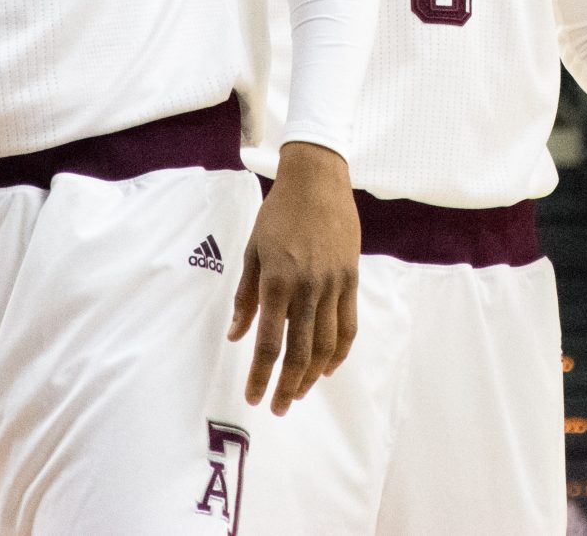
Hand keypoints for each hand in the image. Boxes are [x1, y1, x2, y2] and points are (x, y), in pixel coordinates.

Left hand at [230, 142, 361, 413]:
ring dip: (313, 375)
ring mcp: (333, 284)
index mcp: (277, 281)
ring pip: (327, 344)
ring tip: (299, 392)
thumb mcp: (253, 251)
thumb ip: (245, 296)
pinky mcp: (351, 279)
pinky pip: (349, 324)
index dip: (260, 375)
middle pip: (300, 351)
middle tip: (277, 407)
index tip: (253, 397)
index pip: (268, 341)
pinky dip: (340, 351)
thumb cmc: (278, 213)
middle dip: (287, 385)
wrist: (317, 181)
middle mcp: (307, 287)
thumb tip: (235, 335)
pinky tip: (329, 367)